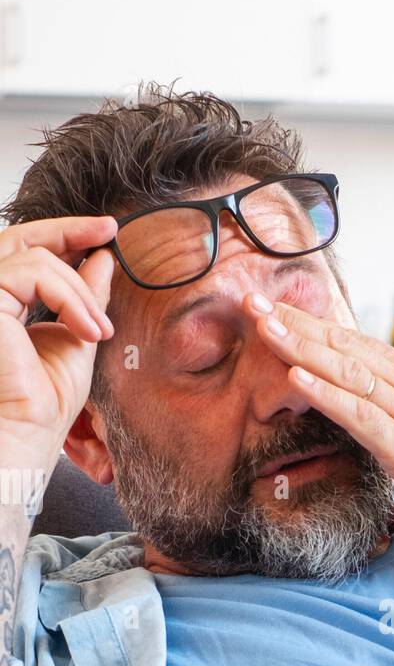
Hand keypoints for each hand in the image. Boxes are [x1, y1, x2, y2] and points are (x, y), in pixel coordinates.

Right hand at [0, 215, 115, 454]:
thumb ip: (83, 298)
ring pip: (34, 258)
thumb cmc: (43, 404)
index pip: (26, 253)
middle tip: (110, 230)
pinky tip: (89, 330)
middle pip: (21, 239)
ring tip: (100, 330)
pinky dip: (69, 296)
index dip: (64, 236)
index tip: (106, 233)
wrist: (28, 435)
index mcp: (2, 303)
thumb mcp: (76, 338)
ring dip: (79, 290)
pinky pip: (31, 272)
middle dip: (70, 230)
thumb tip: (101, 260)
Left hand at [244, 292, 393, 538]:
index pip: (355, 344)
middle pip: (343, 346)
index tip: (274, 307)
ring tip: (262, 325)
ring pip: (347, 372)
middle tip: (247, 297)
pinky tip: (299, 377)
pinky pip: (363, 416)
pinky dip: (329, 394)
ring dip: (301, 346)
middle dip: (293, 323)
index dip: (311, 324)